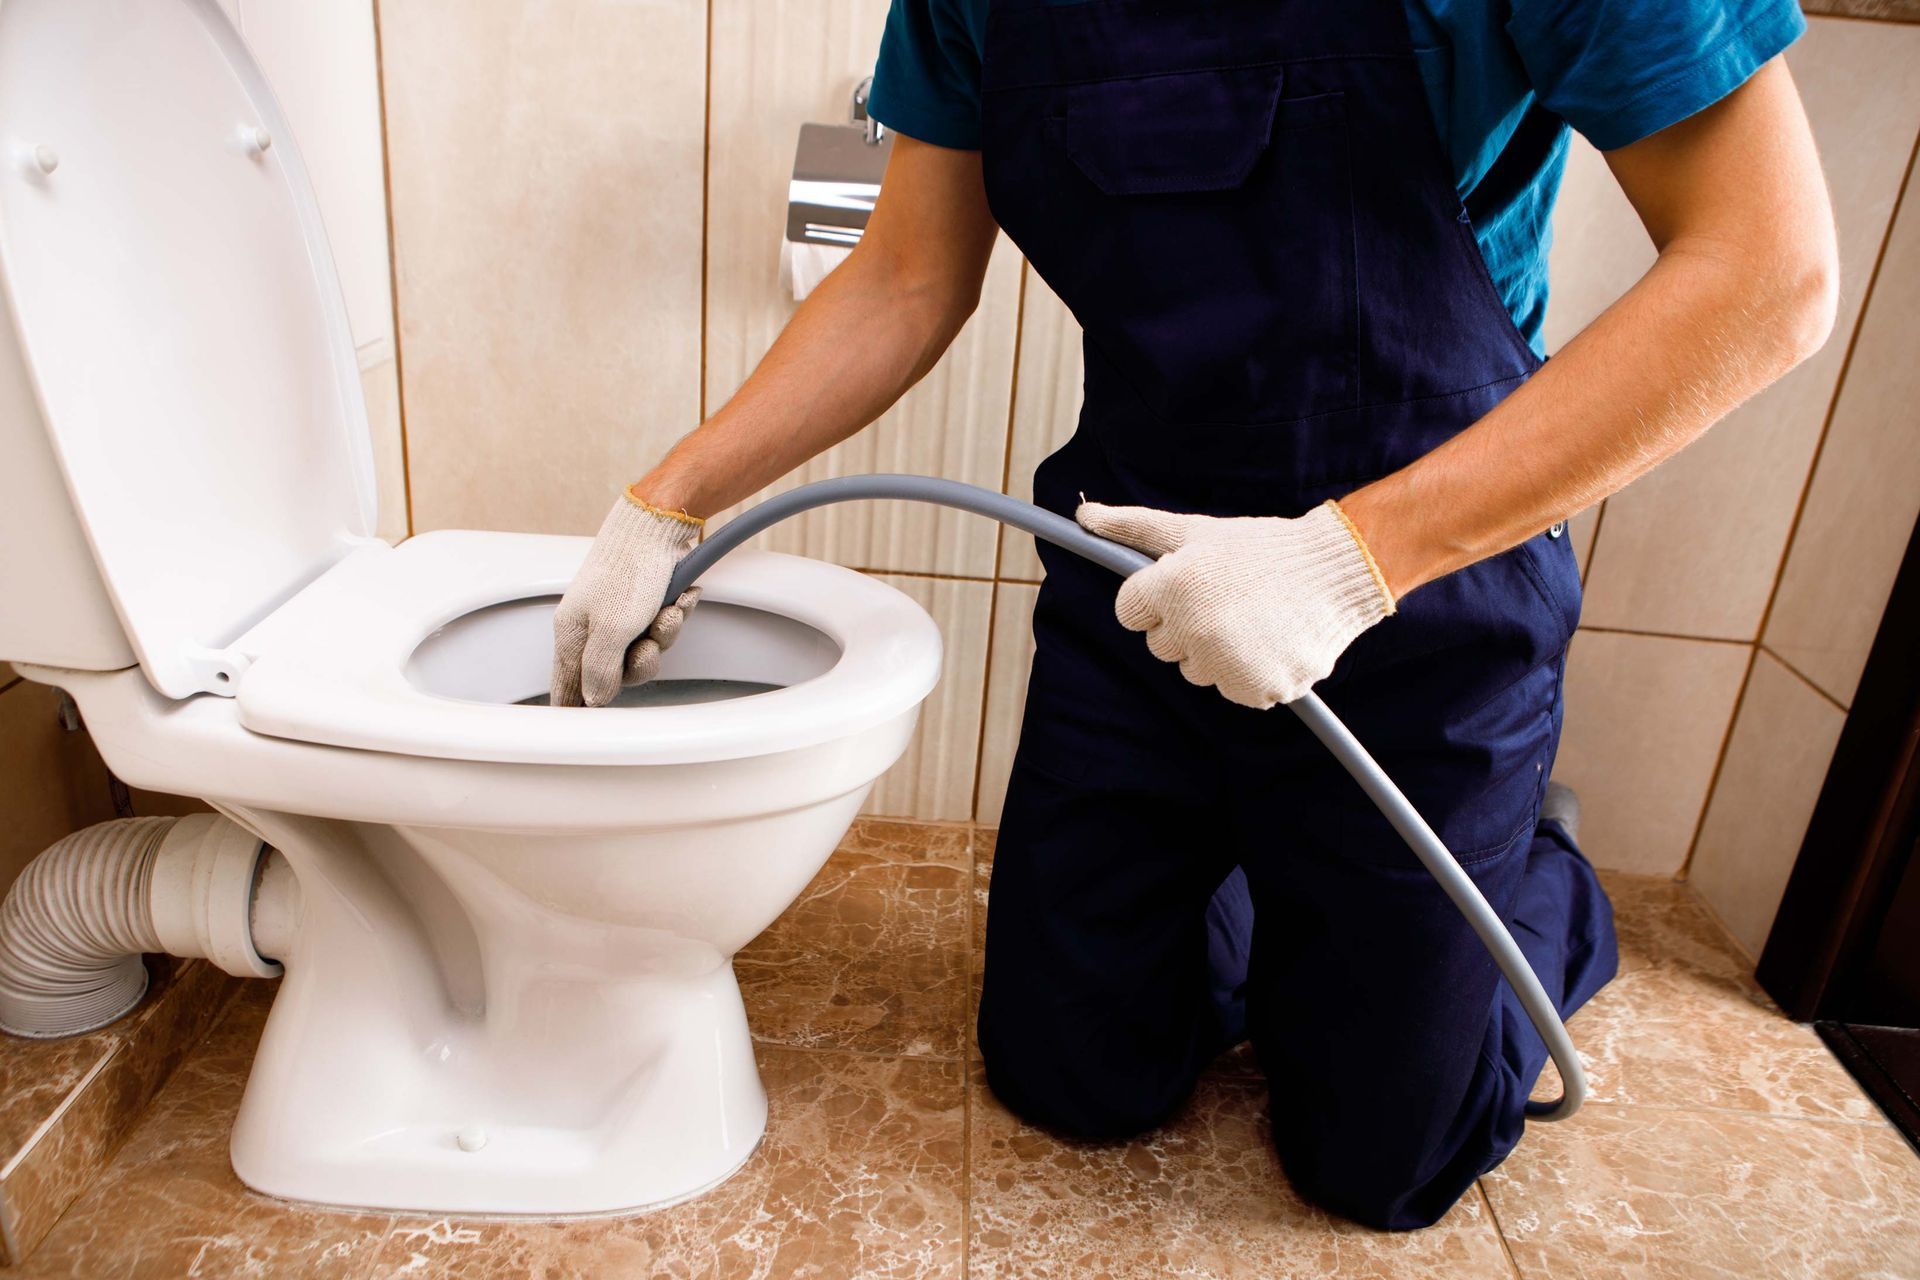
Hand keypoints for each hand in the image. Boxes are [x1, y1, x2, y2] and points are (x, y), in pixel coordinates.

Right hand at [549, 489, 703, 706]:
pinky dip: (677, 614)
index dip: (576, 707)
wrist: (658, 524)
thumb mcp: (612, 628)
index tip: (577, 728)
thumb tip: (593, 701)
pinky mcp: (645, 602)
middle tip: (649, 642)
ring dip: (665, 634)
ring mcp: (620, 615)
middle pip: (618, 674)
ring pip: (646, 650)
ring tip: (670, 612)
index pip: (567, 685)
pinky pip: (663, 626)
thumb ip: (600, 670)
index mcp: (573, 634)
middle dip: (643, 662)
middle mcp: (593, 627)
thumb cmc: (629, 570)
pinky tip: (682, 598)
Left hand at [1076, 500, 1394, 708]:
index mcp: (1171, 587)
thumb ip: (1133, 527)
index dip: (1155, 598)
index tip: (1188, 584)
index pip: (1128, 613)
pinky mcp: (1255, 689)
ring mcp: (1225, 663)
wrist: (1337, 569)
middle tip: (1226, 597)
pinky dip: (1249, 673)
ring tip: (1254, 617)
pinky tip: (1271, 639)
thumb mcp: (1192, 531)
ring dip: (1217, 652)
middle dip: (1184, 625)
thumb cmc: (1260, 548)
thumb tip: (1085, 517)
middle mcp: (1193, 629)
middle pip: (1159, 646)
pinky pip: (1232, 689)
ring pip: (1196, 672)